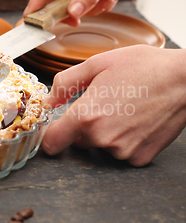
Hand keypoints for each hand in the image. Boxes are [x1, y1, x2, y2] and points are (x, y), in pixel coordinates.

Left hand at [41, 46, 185, 165]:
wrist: (184, 80)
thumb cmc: (144, 67)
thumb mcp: (98, 63)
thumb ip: (65, 83)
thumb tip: (49, 100)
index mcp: (87, 116)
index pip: (52, 142)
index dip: (50, 135)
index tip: (55, 128)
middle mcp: (102, 138)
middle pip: (78, 141)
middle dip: (85, 126)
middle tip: (105, 104)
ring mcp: (123, 151)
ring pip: (101, 146)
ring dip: (106, 133)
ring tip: (125, 108)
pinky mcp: (140, 158)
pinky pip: (122, 152)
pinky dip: (125, 140)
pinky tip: (137, 121)